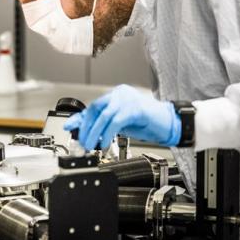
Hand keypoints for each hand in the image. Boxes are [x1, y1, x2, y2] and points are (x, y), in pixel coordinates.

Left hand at [63, 85, 180, 150]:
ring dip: (94, 132)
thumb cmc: (146, 123)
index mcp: (115, 95)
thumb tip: (84, 131)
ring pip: (103, 115)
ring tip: (91, 145)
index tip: (69, 127)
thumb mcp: (119, 124)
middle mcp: (119, 94)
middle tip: (82, 141)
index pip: (93, 106)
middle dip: (86, 127)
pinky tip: (104, 142)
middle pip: (95, 108)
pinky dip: (107, 133)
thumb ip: (102, 124)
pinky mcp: (135, 108)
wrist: (170, 123)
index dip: (79, 118)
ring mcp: (127, 99)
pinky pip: (115, 121)